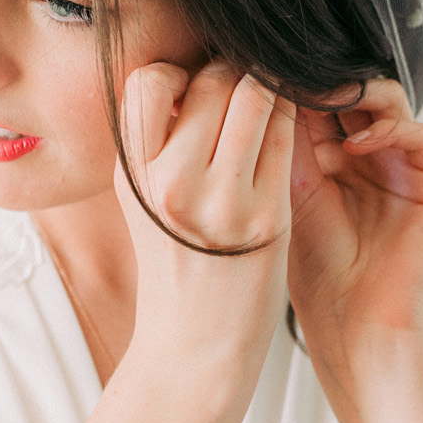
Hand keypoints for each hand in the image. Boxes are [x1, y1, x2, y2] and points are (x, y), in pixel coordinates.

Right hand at [115, 59, 295, 384]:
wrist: (193, 348)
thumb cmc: (174, 266)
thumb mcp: (142, 200)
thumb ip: (157, 142)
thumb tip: (192, 74)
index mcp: (131, 174)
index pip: (151, 79)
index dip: (181, 75)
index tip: (197, 93)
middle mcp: (169, 182)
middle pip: (212, 80)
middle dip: (234, 76)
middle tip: (245, 96)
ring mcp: (220, 199)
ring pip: (256, 95)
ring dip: (268, 92)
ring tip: (268, 113)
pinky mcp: (266, 216)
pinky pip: (286, 136)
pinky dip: (291, 124)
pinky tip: (286, 138)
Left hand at [287, 76, 422, 357]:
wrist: (356, 324)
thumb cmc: (317, 272)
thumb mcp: (291, 194)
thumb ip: (289, 141)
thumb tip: (269, 81)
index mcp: (335, 158)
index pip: (321, 101)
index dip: (298, 85)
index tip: (269, 72)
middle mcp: (373, 156)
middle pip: (355, 94)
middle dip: (325, 84)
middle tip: (296, 78)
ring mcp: (406, 166)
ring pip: (388, 102)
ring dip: (355, 95)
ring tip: (322, 104)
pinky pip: (419, 133)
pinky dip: (388, 129)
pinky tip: (354, 147)